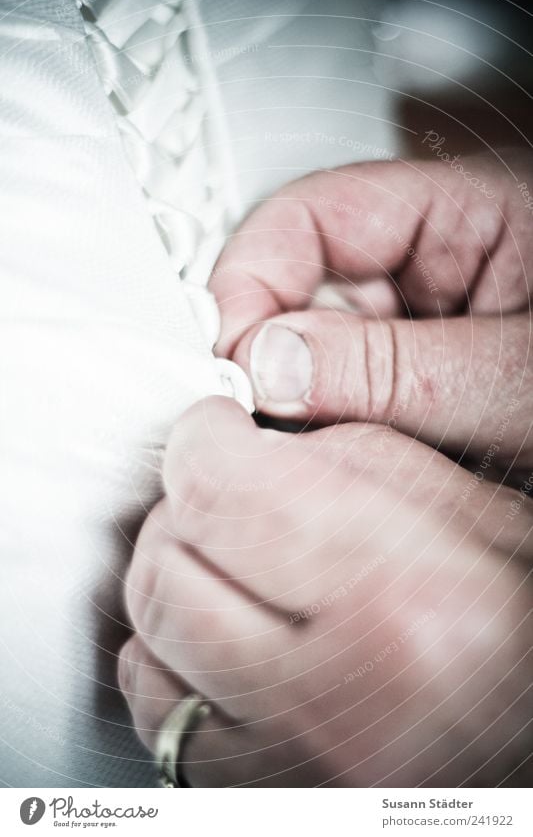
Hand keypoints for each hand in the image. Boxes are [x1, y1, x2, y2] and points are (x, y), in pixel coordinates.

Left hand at [119, 398, 531, 786]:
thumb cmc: (527, 630)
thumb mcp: (486, 517)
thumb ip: (355, 459)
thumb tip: (250, 443)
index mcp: (410, 608)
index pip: (220, 492)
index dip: (203, 441)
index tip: (215, 431)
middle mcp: (346, 711)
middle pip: (168, 572)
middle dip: (184, 512)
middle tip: (226, 494)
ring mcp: (298, 779)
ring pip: (147, 651)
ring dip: (176, 584)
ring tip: (232, 563)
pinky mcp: (266, 805)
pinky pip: (160, 724)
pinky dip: (170, 666)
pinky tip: (222, 637)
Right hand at [210, 150, 532, 473]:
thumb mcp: (514, 373)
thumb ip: (394, 367)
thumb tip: (269, 363)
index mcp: (462, 215)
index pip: (313, 217)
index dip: (250, 280)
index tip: (227, 357)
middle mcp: (430, 267)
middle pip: (302, 289)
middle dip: (270, 357)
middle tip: (257, 420)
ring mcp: (420, 327)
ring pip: (315, 355)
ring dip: (302, 407)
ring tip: (323, 452)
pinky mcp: (417, 385)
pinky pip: (345, 401)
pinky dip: (330, 435)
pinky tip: (345, 462)